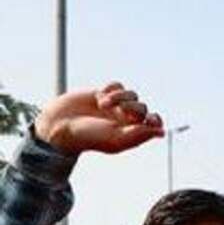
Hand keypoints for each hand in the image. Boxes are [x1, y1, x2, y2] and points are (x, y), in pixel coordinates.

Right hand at [34, 82, 163, 154]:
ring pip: (132, 94)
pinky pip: (118, 85)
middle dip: (134, 107)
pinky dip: (112, 88)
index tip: (150, 119)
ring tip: (103, 104)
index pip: (154, 123)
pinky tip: (100, 96)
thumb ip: (140, 135)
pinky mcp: (103, 94)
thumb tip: (162, 132)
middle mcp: (126, 120)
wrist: (60, 124)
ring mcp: (115, 107)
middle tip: (121, 112)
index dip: (156, 119)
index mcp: (131, 133)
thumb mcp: (116, 139)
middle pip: (143, 107)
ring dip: (120, 96)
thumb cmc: (89, 136)